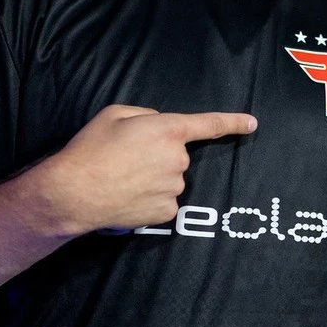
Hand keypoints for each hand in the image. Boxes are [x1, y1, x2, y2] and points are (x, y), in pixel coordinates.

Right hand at [38, 104, 256, 236]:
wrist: (74, 192)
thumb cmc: (91, 149)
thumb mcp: (115, 114)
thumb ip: (146, 115)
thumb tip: (158, 125)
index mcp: (168, 129)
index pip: (210, 124)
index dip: (233, 122)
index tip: (252, 124)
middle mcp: (178, 159)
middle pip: (177, 154)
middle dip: (158, 154)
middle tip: (126, 157)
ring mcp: (175, 187)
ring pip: (170, 178)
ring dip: (153, 177)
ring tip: (122, 177)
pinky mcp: (167, 211)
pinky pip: (164, 201)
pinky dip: (150, 199)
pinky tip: (128, 196)